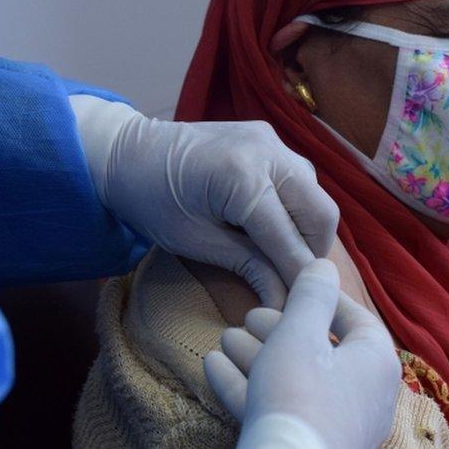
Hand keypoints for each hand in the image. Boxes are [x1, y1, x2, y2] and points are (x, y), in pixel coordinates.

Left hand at [70, 96, 338, 307]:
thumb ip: (249, 268)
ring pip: (316, 194)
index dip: (298, 280)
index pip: (290, 241)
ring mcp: (270, 140)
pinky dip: (296, 206)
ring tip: (283, 256)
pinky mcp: (268, 137)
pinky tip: (274, 226)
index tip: (302, 311)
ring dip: (307, 229)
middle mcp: (267, 151)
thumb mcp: (196, 243)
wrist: (126, 152)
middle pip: (321, 214)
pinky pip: (299, 177)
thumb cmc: (152, 202)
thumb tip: (285, 305)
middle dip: (314, 253)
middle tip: (296, 283)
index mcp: (243, 178)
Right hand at [204, 258, 399, 448]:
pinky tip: (213, 366)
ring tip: (224, 338)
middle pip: (318, 351)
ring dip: (255, 357)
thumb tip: (324, 264)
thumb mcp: (300, 333)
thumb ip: (311, 295)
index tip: (291, 285)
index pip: (355, 319)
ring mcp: (336, 424)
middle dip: (276, 330)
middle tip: (247, 316)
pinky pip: (279, 408)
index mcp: (375, 362)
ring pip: (294, 380)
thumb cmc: (299, 394)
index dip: (322, 298)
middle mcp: (363, 395)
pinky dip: (247, 388)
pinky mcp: (307, 442)